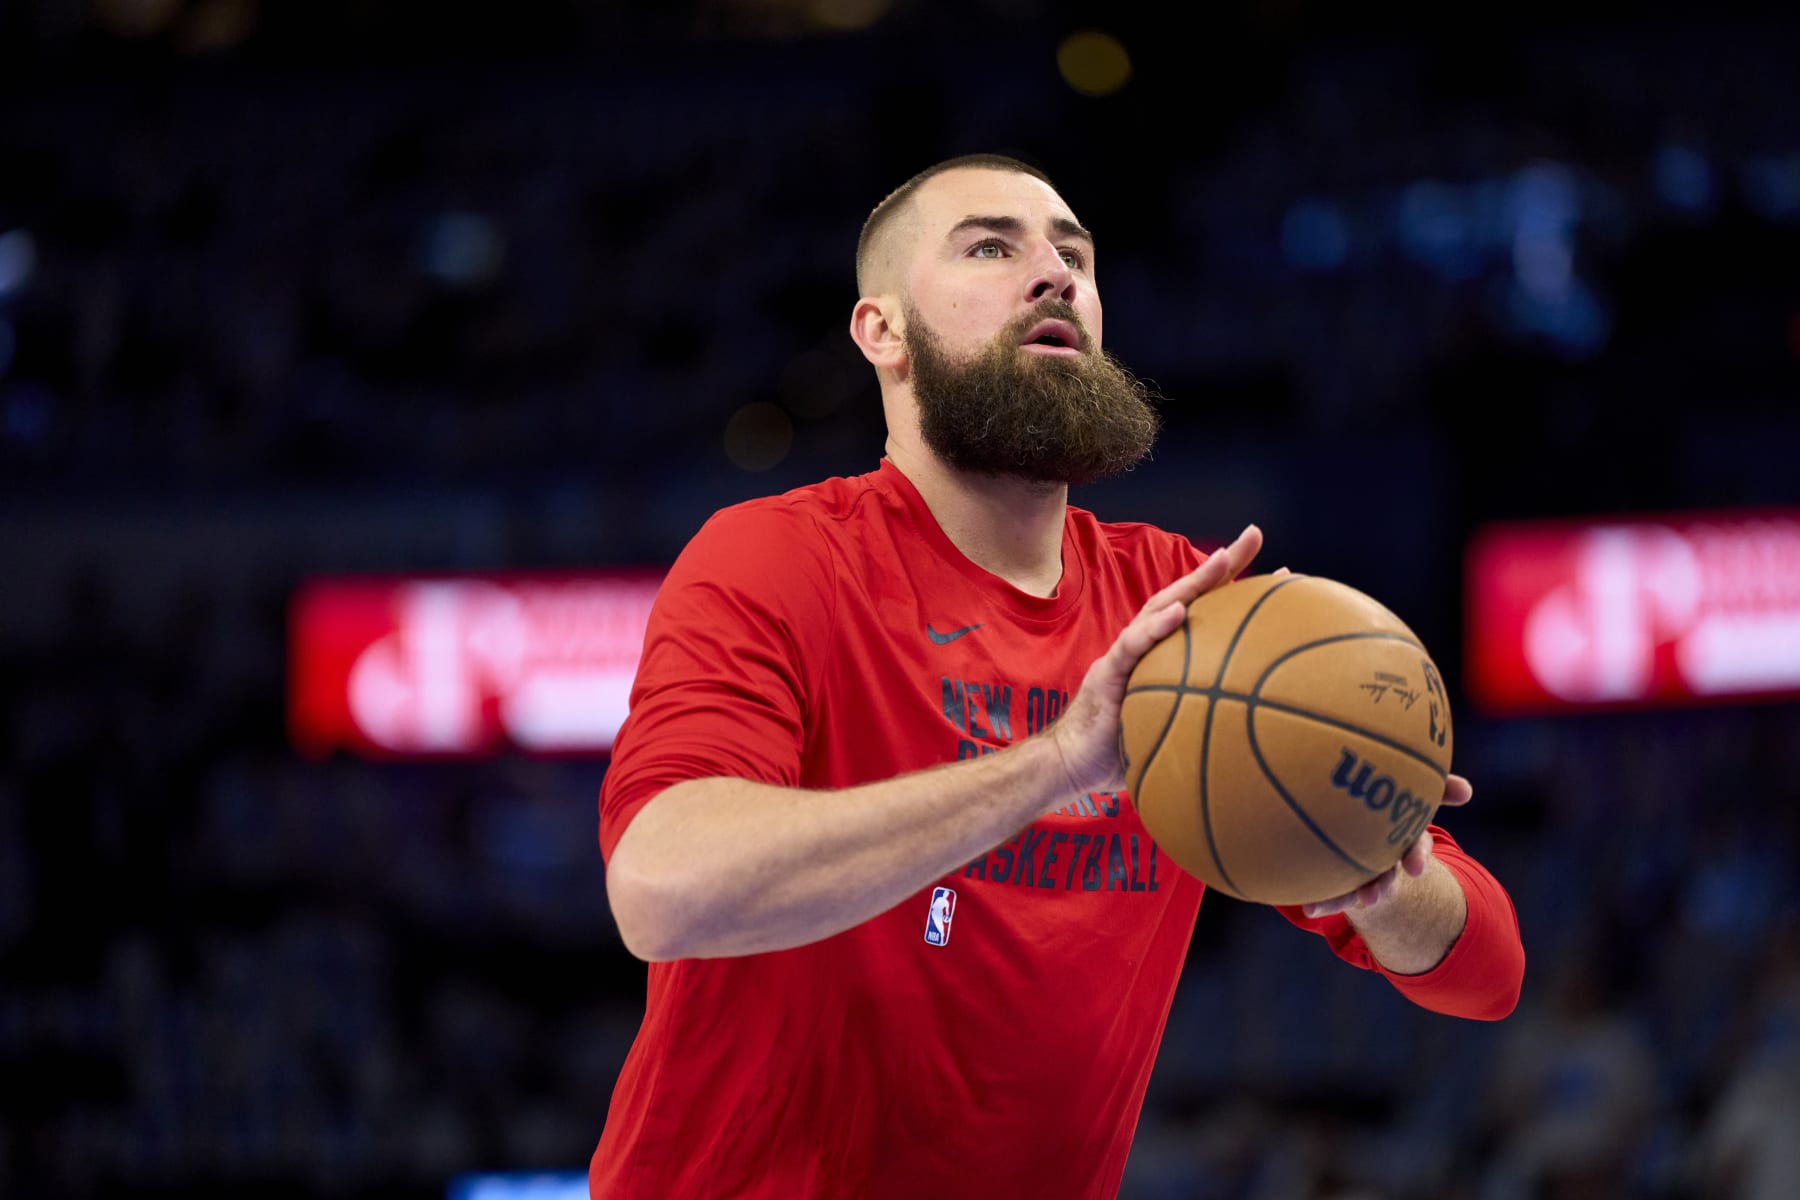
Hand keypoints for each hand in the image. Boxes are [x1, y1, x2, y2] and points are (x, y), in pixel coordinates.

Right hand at [1046, 524, 1264, 796]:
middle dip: (1221, 564)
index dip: (1240, 590)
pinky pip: (1133, 646)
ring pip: (1160, 608)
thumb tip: (1265, 734)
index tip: (1283, 572)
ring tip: (1222, 559)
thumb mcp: (1177, 732)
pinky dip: (1155, 628)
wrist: (1071, 768)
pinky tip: (1178, 614)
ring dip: (1192, 582)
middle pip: (1187, 596)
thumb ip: (1207, 720)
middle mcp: (1148, 646)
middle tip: (1253, 535)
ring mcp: (1126, 655)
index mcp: (1167, 656)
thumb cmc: (1124, 752)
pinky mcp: (1107, 674)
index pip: (1207, 613)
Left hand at [1301, 774, 1473, 917]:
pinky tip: (1309, 908)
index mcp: (1403, 834)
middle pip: (1387, 873)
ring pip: (1360, 886)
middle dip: (1382, 886)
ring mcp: (1363, 867)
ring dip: (1350, 898)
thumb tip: (1468, 791)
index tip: (1414, 868)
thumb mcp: (1411, 786)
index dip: (1417, 856)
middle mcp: (1385, 855)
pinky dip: (1322, 902)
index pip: (1416, 845)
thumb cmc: (1389, 796)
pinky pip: (1332, 891)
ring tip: (1331, 908)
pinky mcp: (1341, 878)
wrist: (1354, 816)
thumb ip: (1437, 786)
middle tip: (1373, 896)